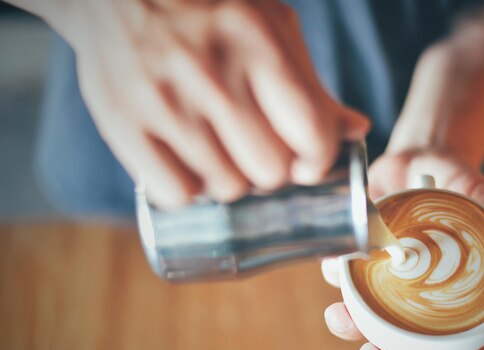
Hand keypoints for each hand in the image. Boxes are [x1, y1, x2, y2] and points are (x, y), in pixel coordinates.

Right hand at [61, 0, 369, 207]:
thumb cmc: (205, 13)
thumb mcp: (266, 27)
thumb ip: (310, 83)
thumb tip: (358, 130)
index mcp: (253, 39)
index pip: (310, 132)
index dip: (318, 160)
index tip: (308, 164)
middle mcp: (207, 71)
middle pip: (270, 170)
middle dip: (274, 172)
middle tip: (259, 154)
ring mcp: (161, 101)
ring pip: (226, 187)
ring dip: (232, 181)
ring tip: (222, 154)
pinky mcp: (122, 125)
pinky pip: (177, 193)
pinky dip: (191, 190)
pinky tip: (190, 165)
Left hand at [321, 149, 483, 349]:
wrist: (419, 156)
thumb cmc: (455, 184)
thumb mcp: (480, 194)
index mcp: (449, 288)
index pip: (463, 334)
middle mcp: (413, 291)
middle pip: (399, 341)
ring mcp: (382, 276)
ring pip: (360, 315)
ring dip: (347, 324)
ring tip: (340, 316)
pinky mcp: (358, 255)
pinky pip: (340, 272)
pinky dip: (335, 273)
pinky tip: (338, 264)